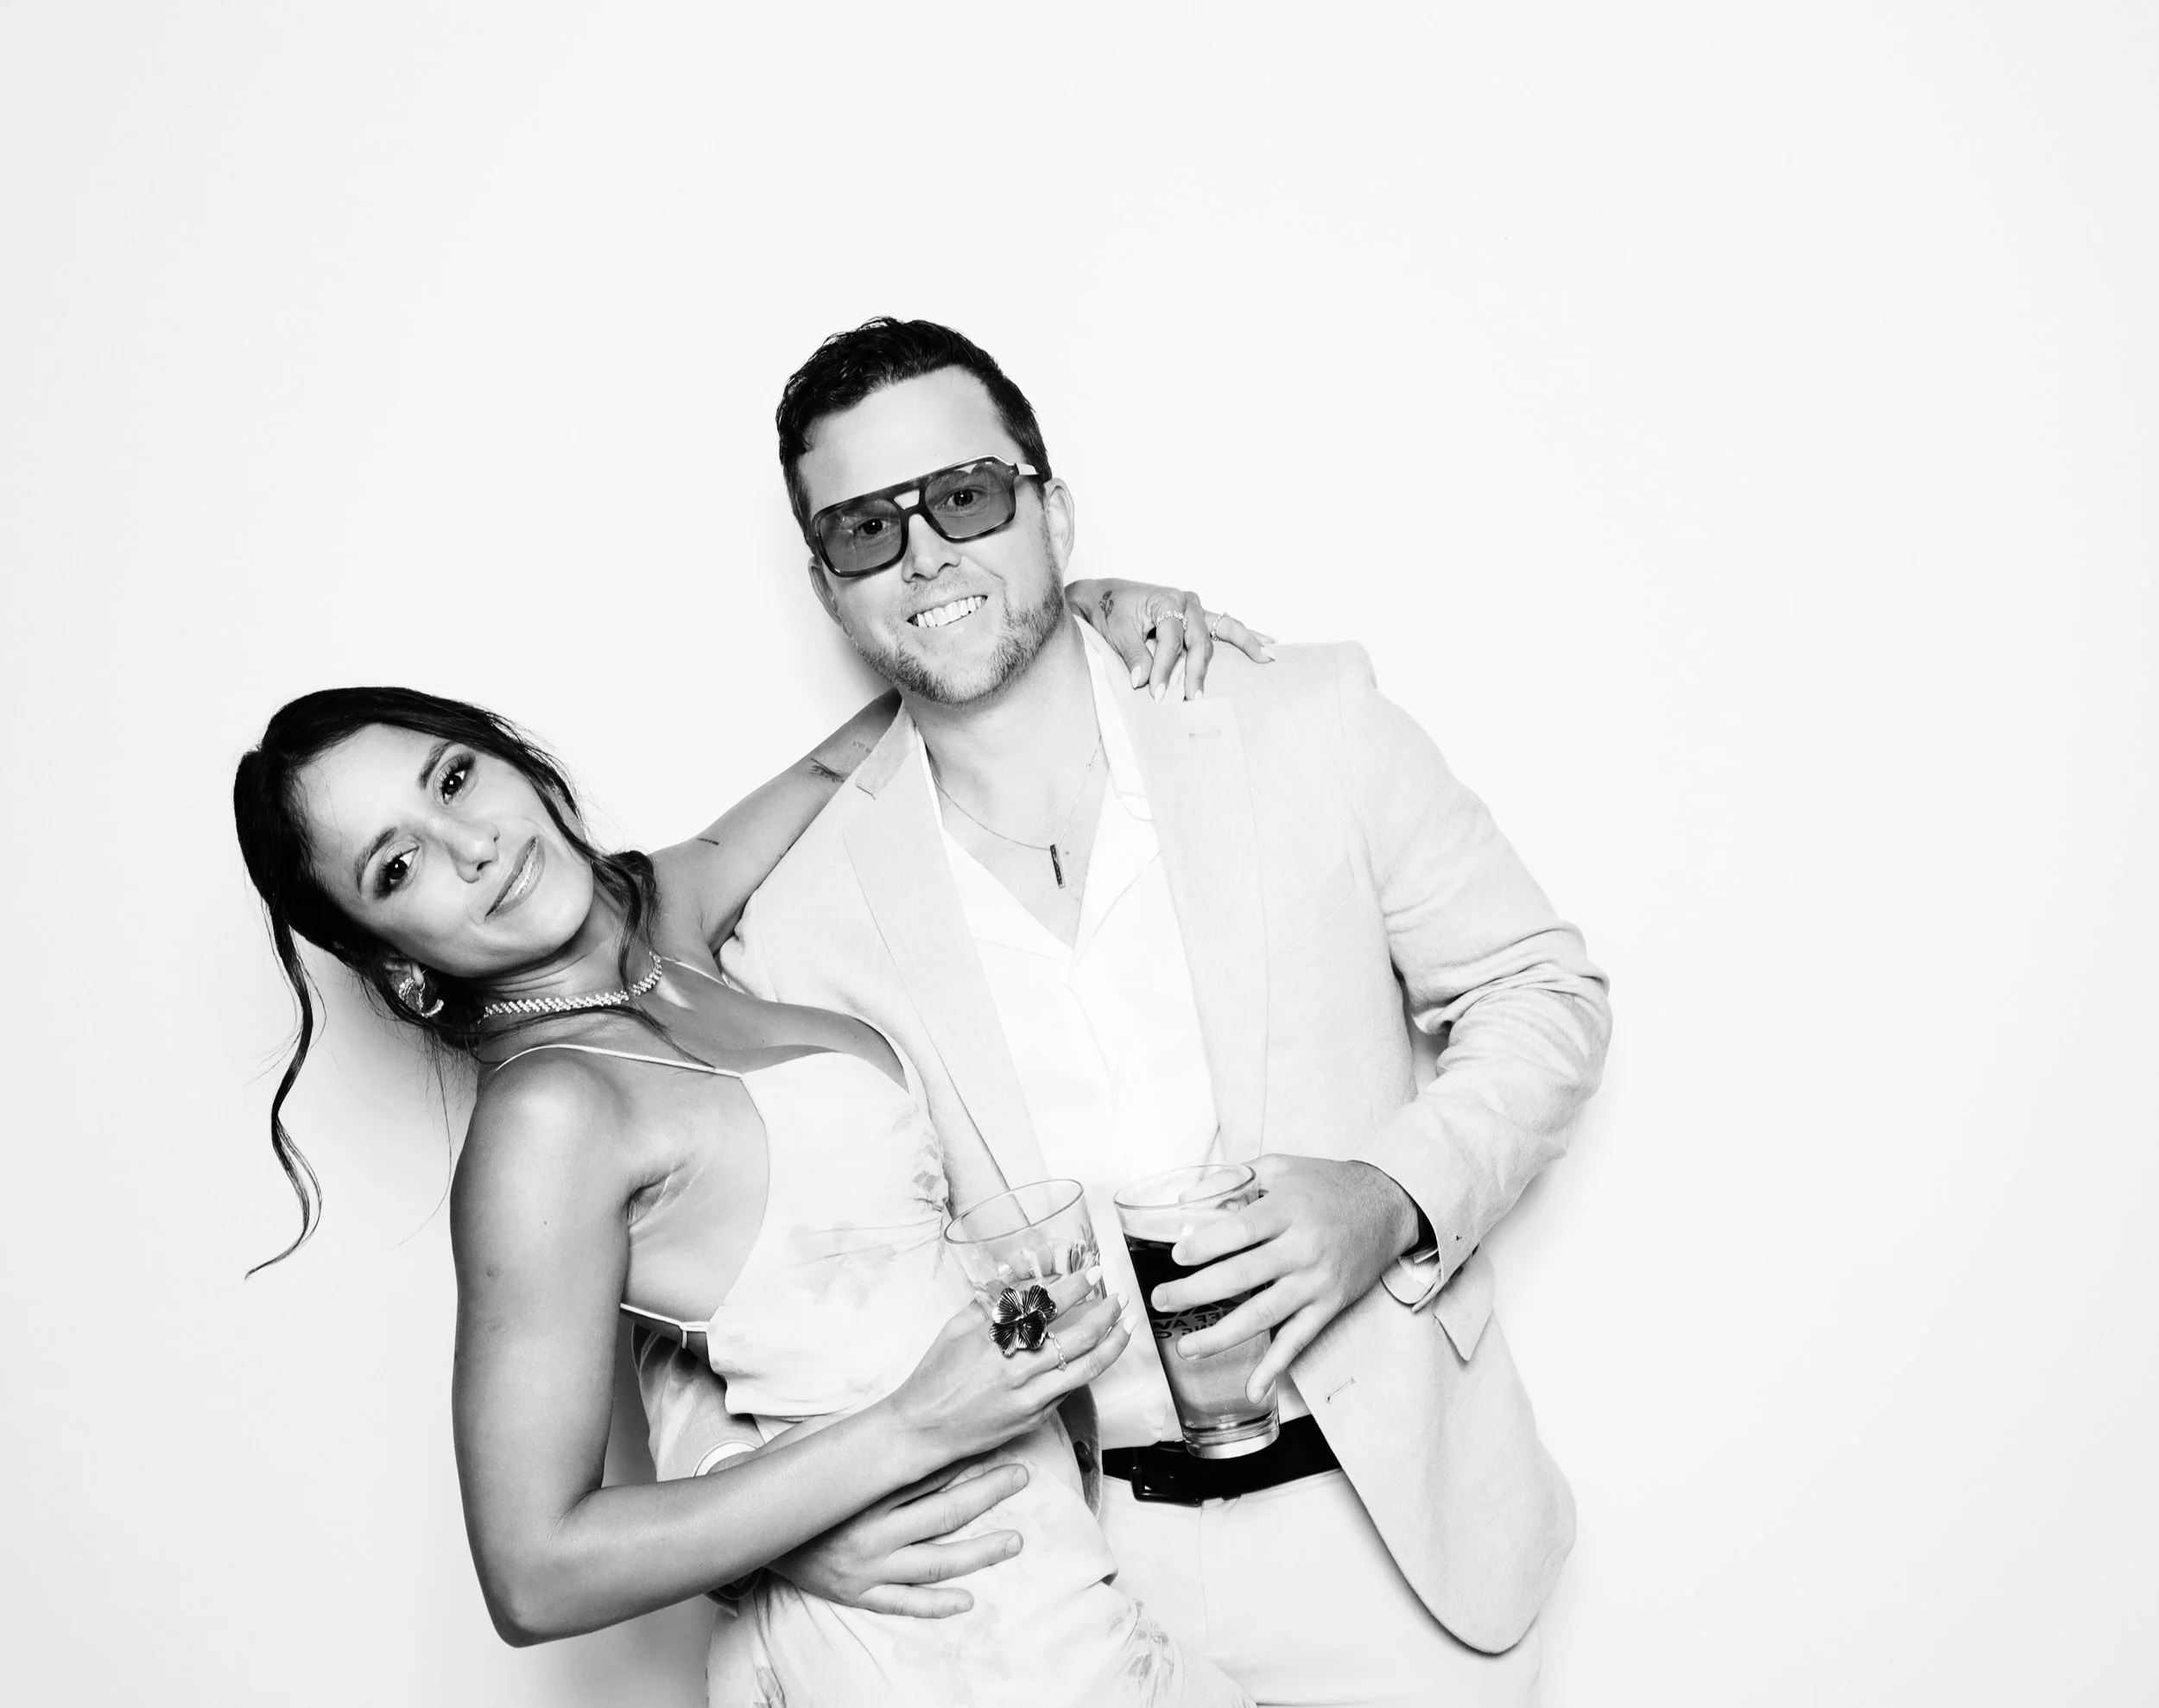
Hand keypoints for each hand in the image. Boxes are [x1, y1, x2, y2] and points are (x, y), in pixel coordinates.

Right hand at [767, 1455, 1031, 1617]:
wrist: (744, 1528)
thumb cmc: (786, 1480)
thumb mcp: (817, 1445)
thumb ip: (858, 1433)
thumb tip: (897, 1405)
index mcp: (862, 1492)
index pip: (927, 1473)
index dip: (966, 1459)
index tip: (997, 1444)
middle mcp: (868, 1532)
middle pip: (941, 1515)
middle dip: (986, 1495)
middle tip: (1019, 1477)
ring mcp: (864, 1568)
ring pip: (934, 1563)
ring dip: (979, 1552)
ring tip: (1014, 1540)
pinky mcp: (856, 1593)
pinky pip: (903, 1604)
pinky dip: (936, 1604)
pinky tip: (967, 1599)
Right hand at [885, 1292, 1132, 1465]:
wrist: (923, 1428)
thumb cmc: (936, 1376)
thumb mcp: (957, 1327)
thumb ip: (993, 1301)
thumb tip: (1023, 1279)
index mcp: (996, 1338)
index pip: (1048, 1305)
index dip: (1076, 1286)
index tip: (1091, 1274)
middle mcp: (1017, 1367)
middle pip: (1079, 1337)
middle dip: (1105, 1313)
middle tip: (1118, 1298)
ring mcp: (1029, 1396)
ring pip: (1087, 1367)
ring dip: (1113, 1344)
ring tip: (1125, 1326)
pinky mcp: (1034, 1417)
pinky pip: (1069, 1390)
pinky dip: (1087, 1369)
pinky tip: (1096, 1356)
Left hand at [1066, 578, 1274, 699]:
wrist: (1103, 597)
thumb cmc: (1110, 611)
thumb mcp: (1116, 632)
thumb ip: (1133, 655)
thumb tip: (1142, 682)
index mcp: (1166, 599)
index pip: (1170, 640)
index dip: (1164, 669)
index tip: (1158, 694)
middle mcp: (1186, 602)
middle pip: (1199, 640)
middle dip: (1198, 670)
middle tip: (1194, 698)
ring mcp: (1196, 609)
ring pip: (1223, 630)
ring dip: (1245, 646)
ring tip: (1267, 660)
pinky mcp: (1200, 619)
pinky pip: (1227, 627)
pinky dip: (1247, 636)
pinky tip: (1270, 643)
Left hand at [1149, 1155, 1420, 1403]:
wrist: (1388, 1206)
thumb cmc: (1327, 1184)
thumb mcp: (1279, 1165)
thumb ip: (1232, 1179)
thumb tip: (1184, 1200)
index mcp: (1288, 1209)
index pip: (1240, 1230)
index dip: (1206, 1245)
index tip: (1177, 1255)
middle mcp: (1303, 1247)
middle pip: (1242, 1275)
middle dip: (1196, 1292)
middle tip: (1162, 1300)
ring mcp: (1317, 1281)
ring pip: (1264, 1314)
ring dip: (1221, 1335)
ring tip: (1186, 1347)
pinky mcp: (1329, 1305)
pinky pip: (1298, 1340)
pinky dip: (1275, 1367)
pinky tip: (1253, 1389)